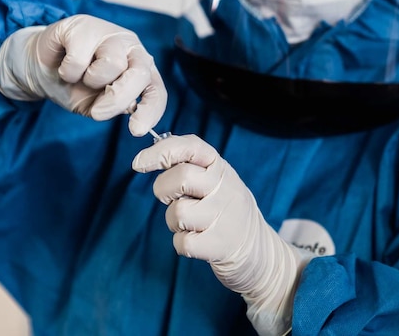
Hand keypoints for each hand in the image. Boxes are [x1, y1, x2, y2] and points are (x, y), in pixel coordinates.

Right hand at [0, 15, 166, 135]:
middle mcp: (130, 47)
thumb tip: (129, 107)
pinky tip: (64, 65)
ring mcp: (108, 32)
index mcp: (139, 68)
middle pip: (139, 74)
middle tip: (97, 112)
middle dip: (118, 99)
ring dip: (90, 80)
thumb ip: (115, 105)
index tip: (136, 130)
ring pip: (112, 64)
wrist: (42, 68)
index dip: (150, 111)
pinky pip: (79, 58)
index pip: (156, 90)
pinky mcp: (82, 25)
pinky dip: (68, 71)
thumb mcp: (97, 104)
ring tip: (80, 77)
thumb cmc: (75, 85)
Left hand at [132, 135, 313, 335]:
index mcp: (221, 168)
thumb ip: (190, 166)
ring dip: (174, 222)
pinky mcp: (221, 245)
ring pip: (178, 212)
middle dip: (163, 190)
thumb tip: (150, 154)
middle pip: (180, 177)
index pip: (191, 146)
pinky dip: (182, 244)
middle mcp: (226, 188)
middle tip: (173, 200)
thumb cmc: (225, 211)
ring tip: (191, 224)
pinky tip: (198, 241)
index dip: (162, 150)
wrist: (260, 252)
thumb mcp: (216, 181)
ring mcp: (226, 217)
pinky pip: (182, 242)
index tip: (139, 163)